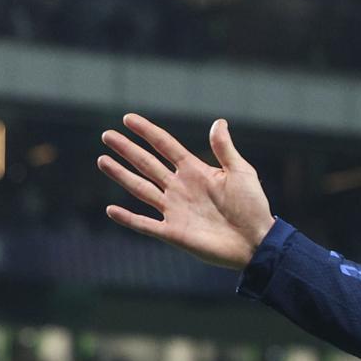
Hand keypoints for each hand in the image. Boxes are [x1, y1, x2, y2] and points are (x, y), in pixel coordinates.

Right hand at [98, 114, 274, 269]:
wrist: (258, 242)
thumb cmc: (253, 207)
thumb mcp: (241, 173)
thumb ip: (225, 149)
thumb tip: (219, 122)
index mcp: (195, 171)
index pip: (165, 146)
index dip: (147, 132)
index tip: (129, 118)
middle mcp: (180, 188)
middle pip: (147, 164)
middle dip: (127, 150)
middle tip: (107, 135)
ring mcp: (175, 210)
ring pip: (141, 189)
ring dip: (121, 175)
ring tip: (102, 160)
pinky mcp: (174, 233)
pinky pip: (146, 225)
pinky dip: (129, 219)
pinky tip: (111, 210)